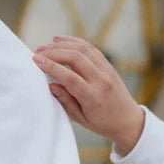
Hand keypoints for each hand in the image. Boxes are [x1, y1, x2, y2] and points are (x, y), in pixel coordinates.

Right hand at [32, 36, 144, 154]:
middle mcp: (101, 81)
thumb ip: (66, 102)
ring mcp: (106, 70)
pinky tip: (60, 40)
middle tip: (37, 52)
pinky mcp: (108, 64)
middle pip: (75, 58)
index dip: (52, 67)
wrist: (127, 120)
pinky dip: (74, 41)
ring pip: (82, 49)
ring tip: (45, 46)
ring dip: (62, 45)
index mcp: (93, 98)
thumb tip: (50, 85)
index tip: (36, 60)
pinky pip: (90, 48)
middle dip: (53, 52)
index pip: (70, 77)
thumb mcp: (81, 119)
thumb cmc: (102, 123)